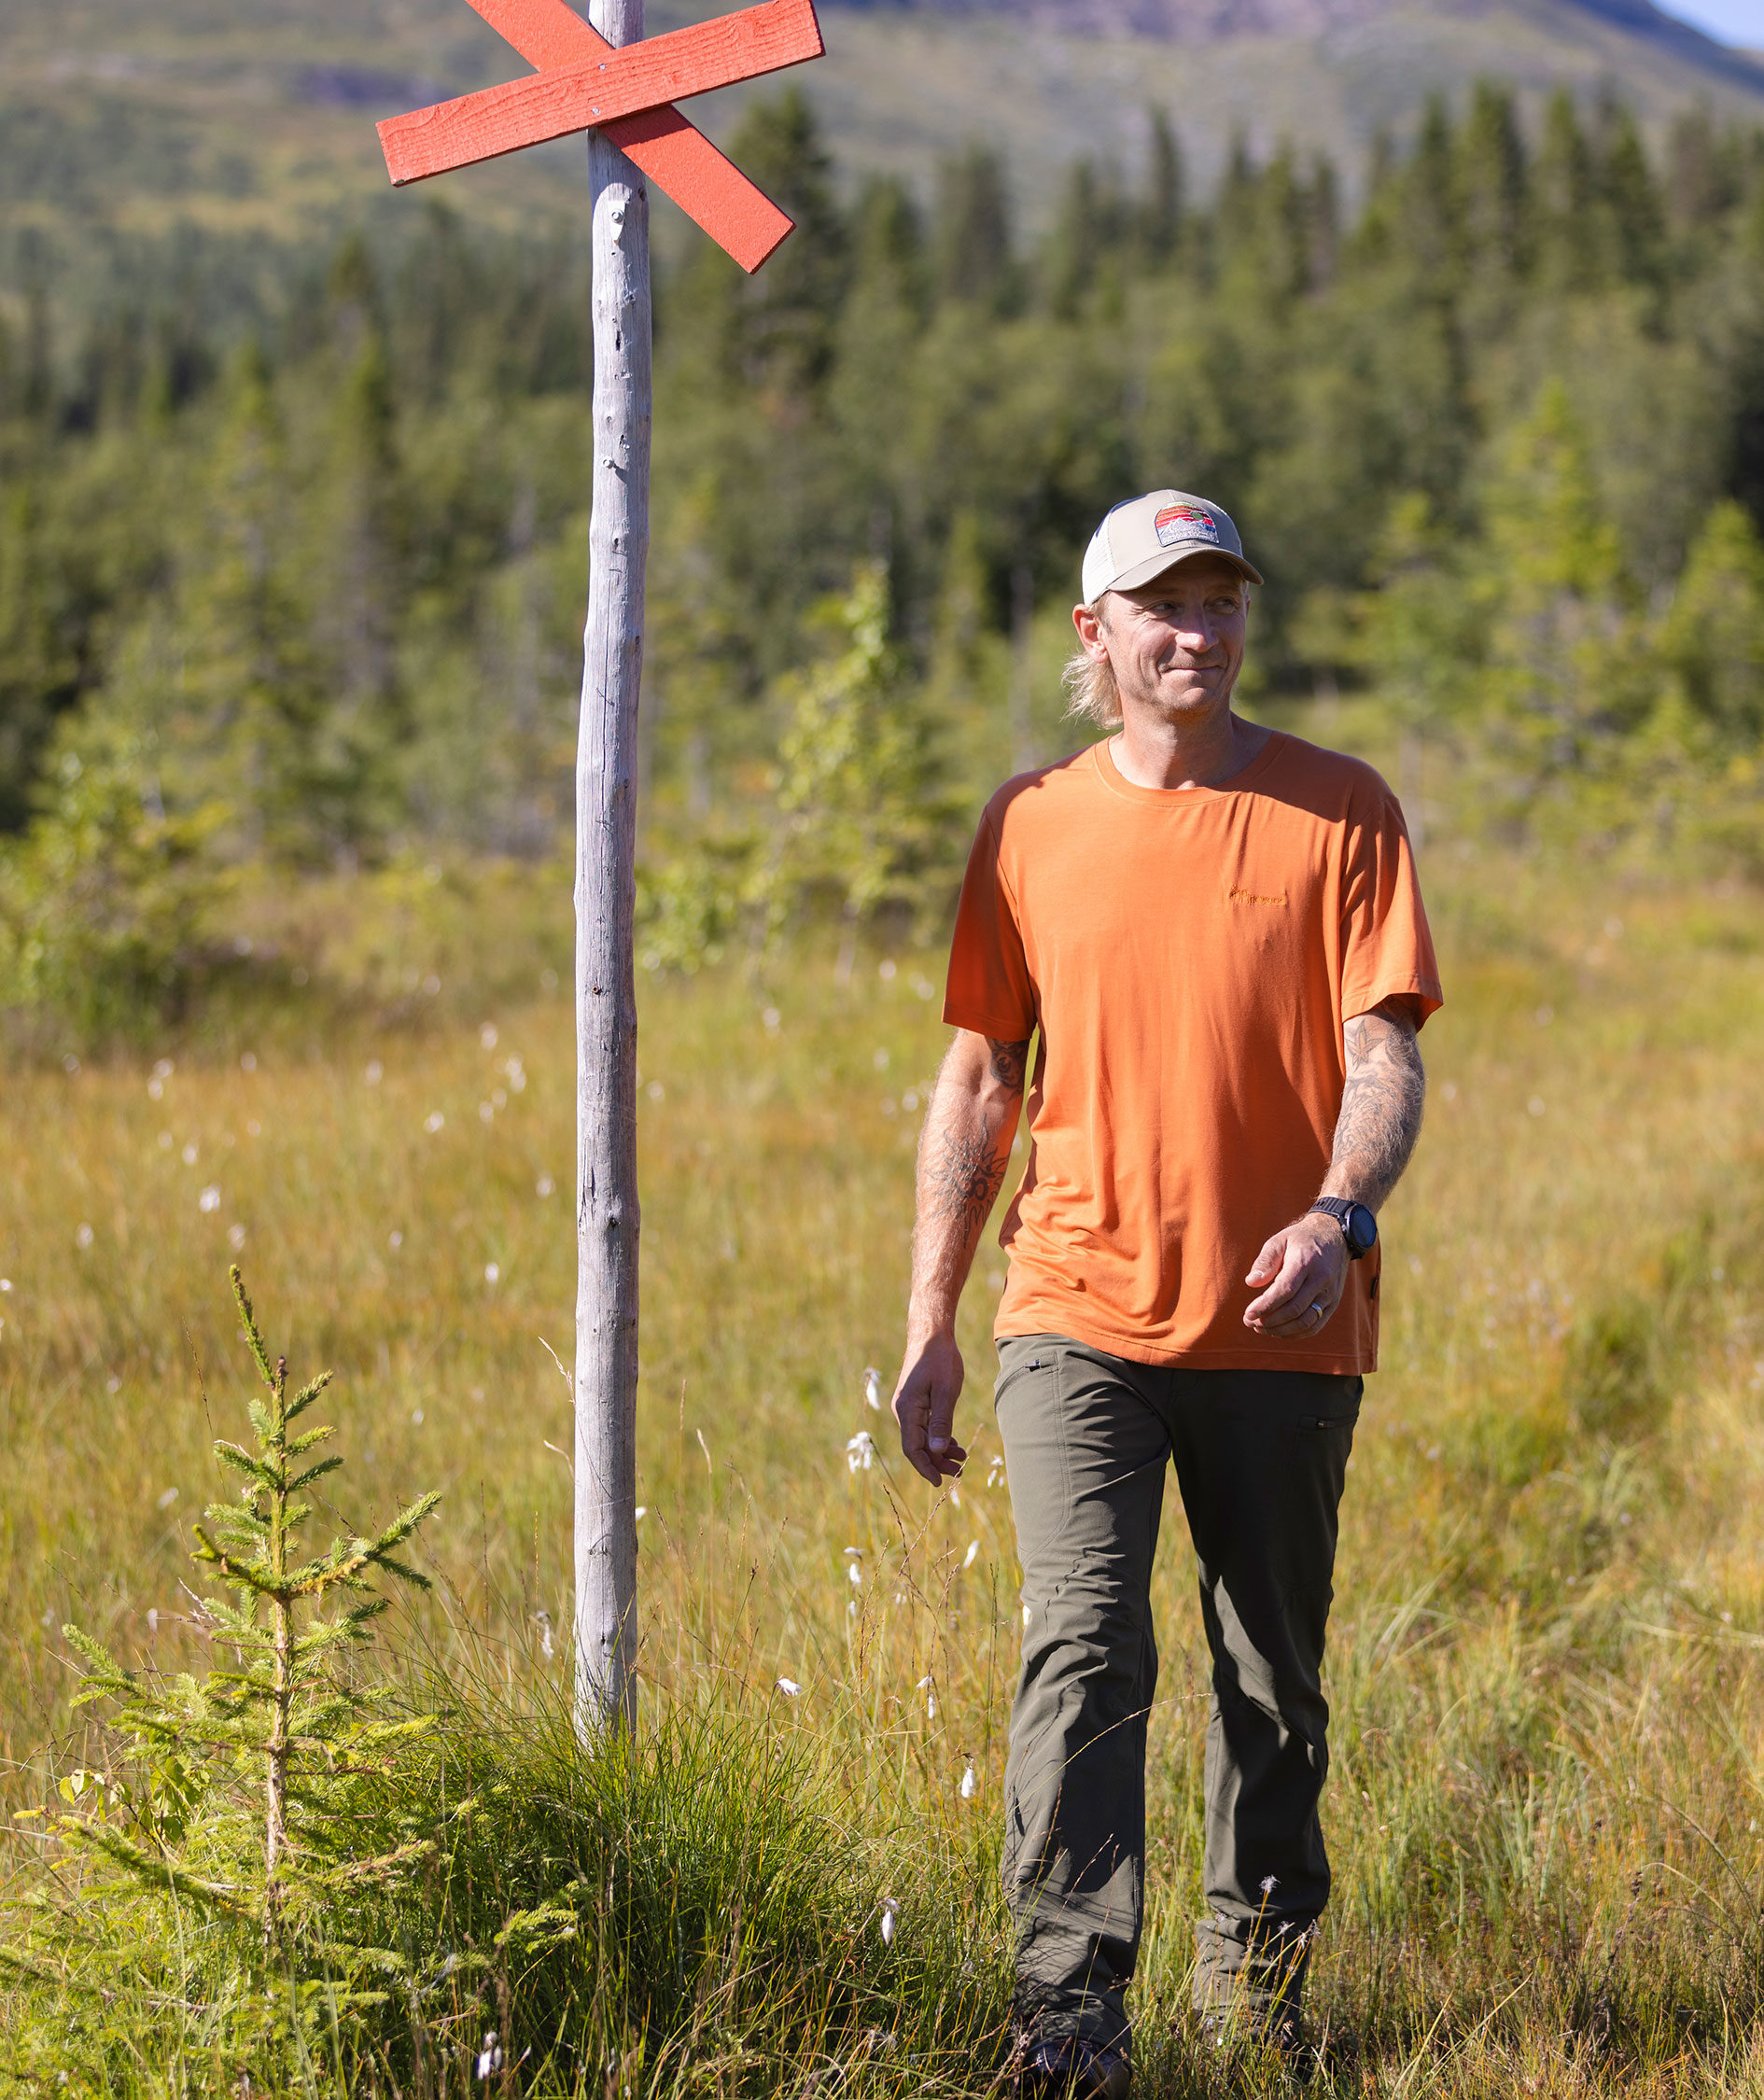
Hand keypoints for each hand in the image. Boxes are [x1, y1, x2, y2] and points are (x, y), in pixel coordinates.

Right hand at [892, 1327, 967, 1483]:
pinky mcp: (916, 1400)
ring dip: (940, 1450)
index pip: (913, 1449)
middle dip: (937, 1462)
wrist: (931, 1333)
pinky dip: (939, 1436)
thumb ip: (941, 1422)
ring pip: (922, 1437)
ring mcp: (909, 1406)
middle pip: (918, 1446)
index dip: (926, 1468)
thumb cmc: (940, 1359)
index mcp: (907, 1410)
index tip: (939, 1483)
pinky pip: (925, 1426)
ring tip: (962, 1459)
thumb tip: (938, 1451)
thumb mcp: (945, 1391)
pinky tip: (954, 1443)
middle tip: (960, 1472)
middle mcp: (904, 1410)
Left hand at [1243, 1212, 1349, 1339]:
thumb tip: (1251, 1283)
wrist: (1335, 1237)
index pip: (1285, 1290)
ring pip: (1306, 1322)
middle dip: (1269, 1320)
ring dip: (1281, 1330)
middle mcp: (1321, 1280)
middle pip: (1294, 1309)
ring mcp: (1330, 1294)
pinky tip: (1278, 1331)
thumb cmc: (1300, 1240)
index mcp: (1306, 1262)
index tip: (1248, 1314)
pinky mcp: (1334, 1303)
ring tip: (1260, 1328)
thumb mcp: (1279, 1240)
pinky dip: (1296, 1333)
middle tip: (1250, 1322)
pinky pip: (1315, 1326)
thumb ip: (1265, 1261)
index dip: (1265, 1305)